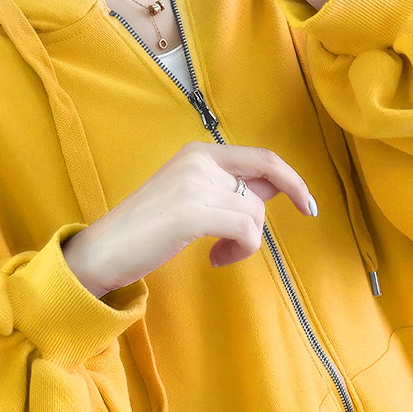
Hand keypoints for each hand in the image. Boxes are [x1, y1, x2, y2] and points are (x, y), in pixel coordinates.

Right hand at [61, 141, 316, 296]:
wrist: (104, 249)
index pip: (262, 158)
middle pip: (260, 191)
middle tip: (231, 247)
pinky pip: (245, 229)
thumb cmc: (146, 228)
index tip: (309, 205)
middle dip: (255, 224)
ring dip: (244, 243)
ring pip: (254, 213)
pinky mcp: (190, 212)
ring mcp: (194, 184)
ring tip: (218, 254)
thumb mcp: (188, 193)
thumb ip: (226, 186)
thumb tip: (277, 189)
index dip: (293, 180)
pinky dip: (240, 250)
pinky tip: (216, 259)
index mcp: (198, 152)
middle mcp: (198, 160)